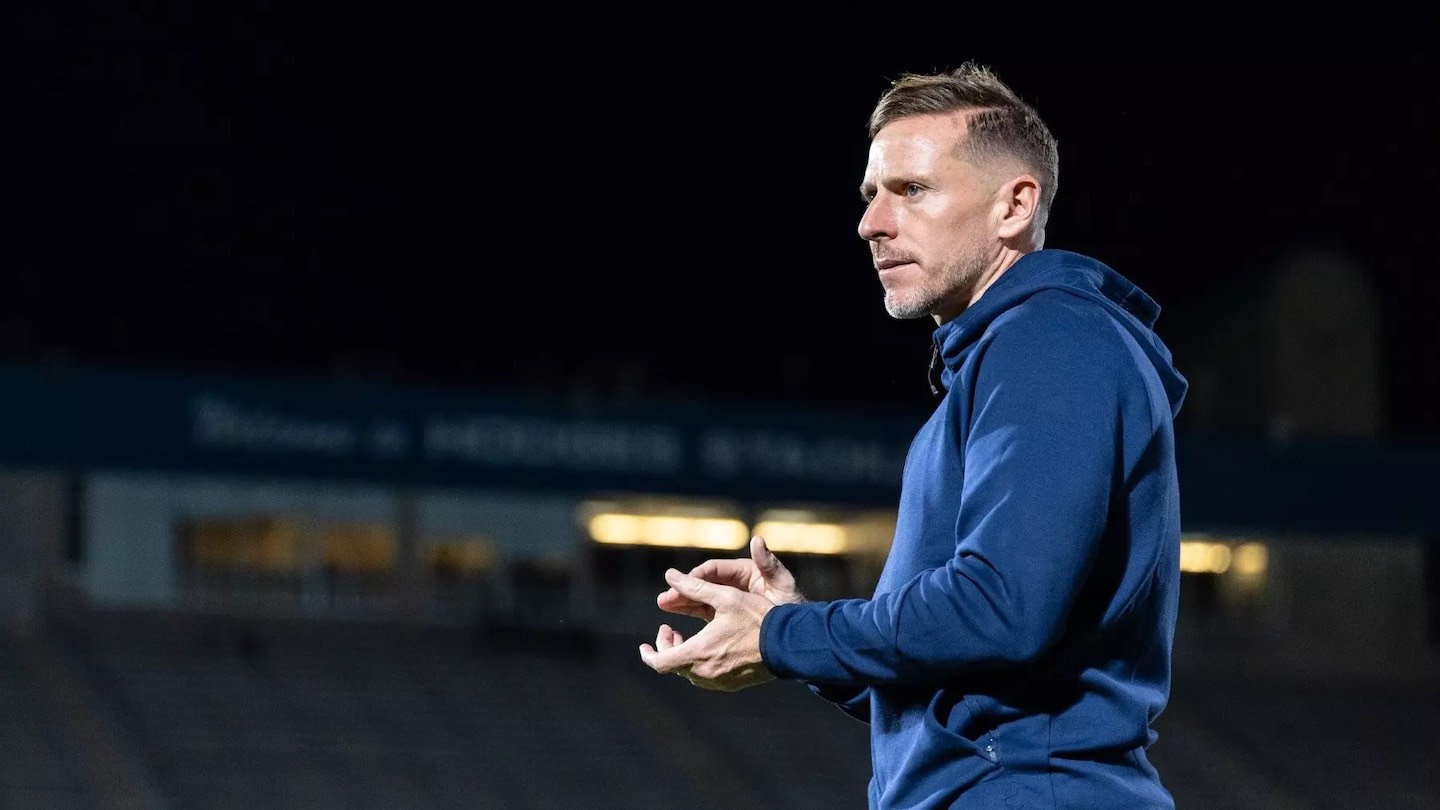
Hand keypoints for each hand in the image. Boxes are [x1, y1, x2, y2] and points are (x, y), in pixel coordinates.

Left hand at [639, 568, 776, 691]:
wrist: (788, 644)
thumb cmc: (757, 618)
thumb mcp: (724, 596)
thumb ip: (693, 586)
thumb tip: (669, 574)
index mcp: (698, 653)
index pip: (660, 663)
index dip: (649, 654)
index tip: (644, 645)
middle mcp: (705, 673)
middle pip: (672, 666)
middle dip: (667, 647)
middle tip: (670, 630)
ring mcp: (718, 682)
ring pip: (689, 672)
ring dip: (683, 654)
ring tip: (688, 635)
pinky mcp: (731, 684)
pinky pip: (706, 677)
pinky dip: (699, 663)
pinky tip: (709, 646)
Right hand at [657, 535, 803, 621]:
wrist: (798, 634)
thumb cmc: (793, 605)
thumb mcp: (782, 584)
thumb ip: (769, 563)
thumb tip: (758, 539)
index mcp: (746, 571)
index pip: (715, 570)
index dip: (698, 575)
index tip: (684, 582)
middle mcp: (735, 584)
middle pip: (704, 584)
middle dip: (685, 589)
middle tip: (665, 597)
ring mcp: (730, 601)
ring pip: (701, 599)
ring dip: (682, 601)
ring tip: (664, 604)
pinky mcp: (728, 617)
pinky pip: (706, 613)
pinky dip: (691, 614)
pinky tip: (677, 618)